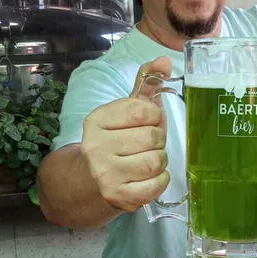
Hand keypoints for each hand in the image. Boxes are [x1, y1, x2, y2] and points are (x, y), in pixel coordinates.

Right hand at [80, 56, 172, 211]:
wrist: (91, 181)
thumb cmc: (117, 139)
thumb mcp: (126, 110)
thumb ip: (146, 83)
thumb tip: (164, 61)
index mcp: (97, 120)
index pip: (143, 110)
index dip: (154, 116)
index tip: (147, 121)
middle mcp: (96, 146)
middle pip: (153, 137)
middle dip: (158, 140)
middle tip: (147, 144)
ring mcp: (105, 174)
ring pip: (156, 161)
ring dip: (160, 160)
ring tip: (148, 159)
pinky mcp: (118, 196)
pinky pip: (157, 184)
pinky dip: (160, 180)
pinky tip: (149, 176)